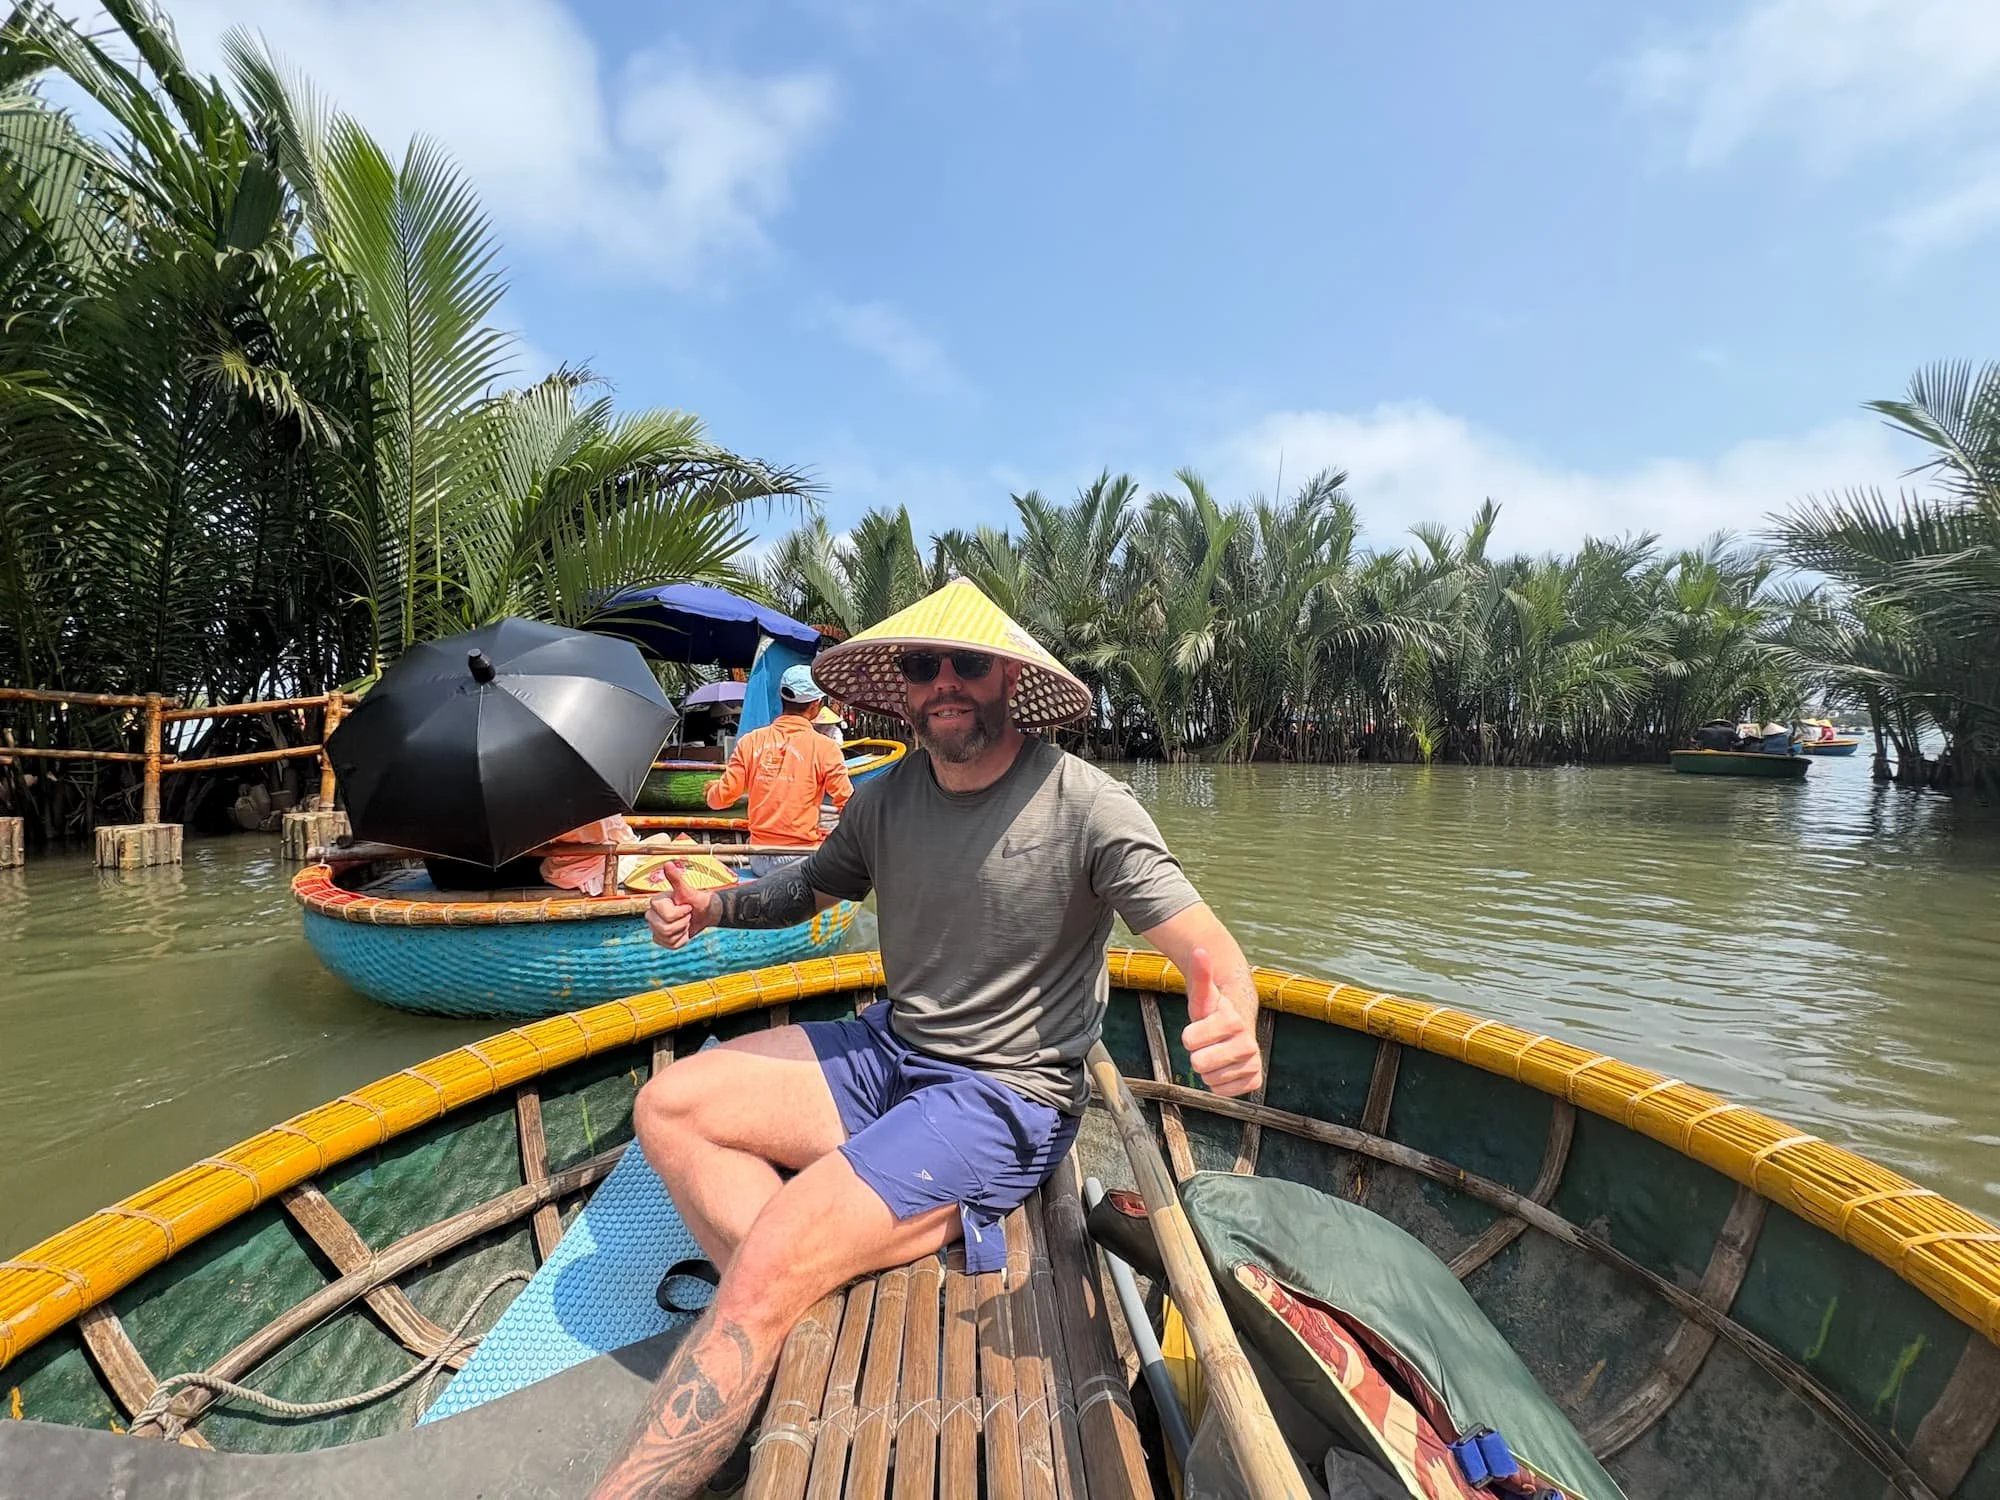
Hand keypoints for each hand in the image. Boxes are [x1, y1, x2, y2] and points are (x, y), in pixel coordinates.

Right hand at [645, 863, 715, 948]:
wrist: (703, 913)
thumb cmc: (695, 900)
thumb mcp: (688, 890)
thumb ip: (676, 879)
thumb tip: (667, 863)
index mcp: (655, 902)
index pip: (667, 915)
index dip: (681, 913)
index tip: (687, 906)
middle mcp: (651, 914)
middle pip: (664, 929)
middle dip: (682, 924)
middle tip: (687, 915)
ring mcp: (654, 927)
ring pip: (667, 938)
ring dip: (682, 932)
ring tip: (685, 922)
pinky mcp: (659, 939)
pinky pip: (670, 946)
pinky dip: (681, 940)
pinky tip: (683, 932)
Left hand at [1180, 947, 1261, 1096]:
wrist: (1237, 1025)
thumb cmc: (1215, 1010)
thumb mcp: (1204, 994)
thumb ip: (1201, 974)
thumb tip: (1200, 951)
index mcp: (1233, 1020)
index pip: (1190, 1040)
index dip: (1190, 1035)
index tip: (1198, 1028)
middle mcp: (1248, 1043)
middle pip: (1199, 1063)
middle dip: (1198, 1053)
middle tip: (1208, 1043)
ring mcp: (1253, 1062)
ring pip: (1209, 1079)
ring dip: (1208, 1068)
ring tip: (1216, 1052)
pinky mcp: (1255, 1080)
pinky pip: (1222, 1092)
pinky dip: (1218, 1082)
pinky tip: (1224, 1067)